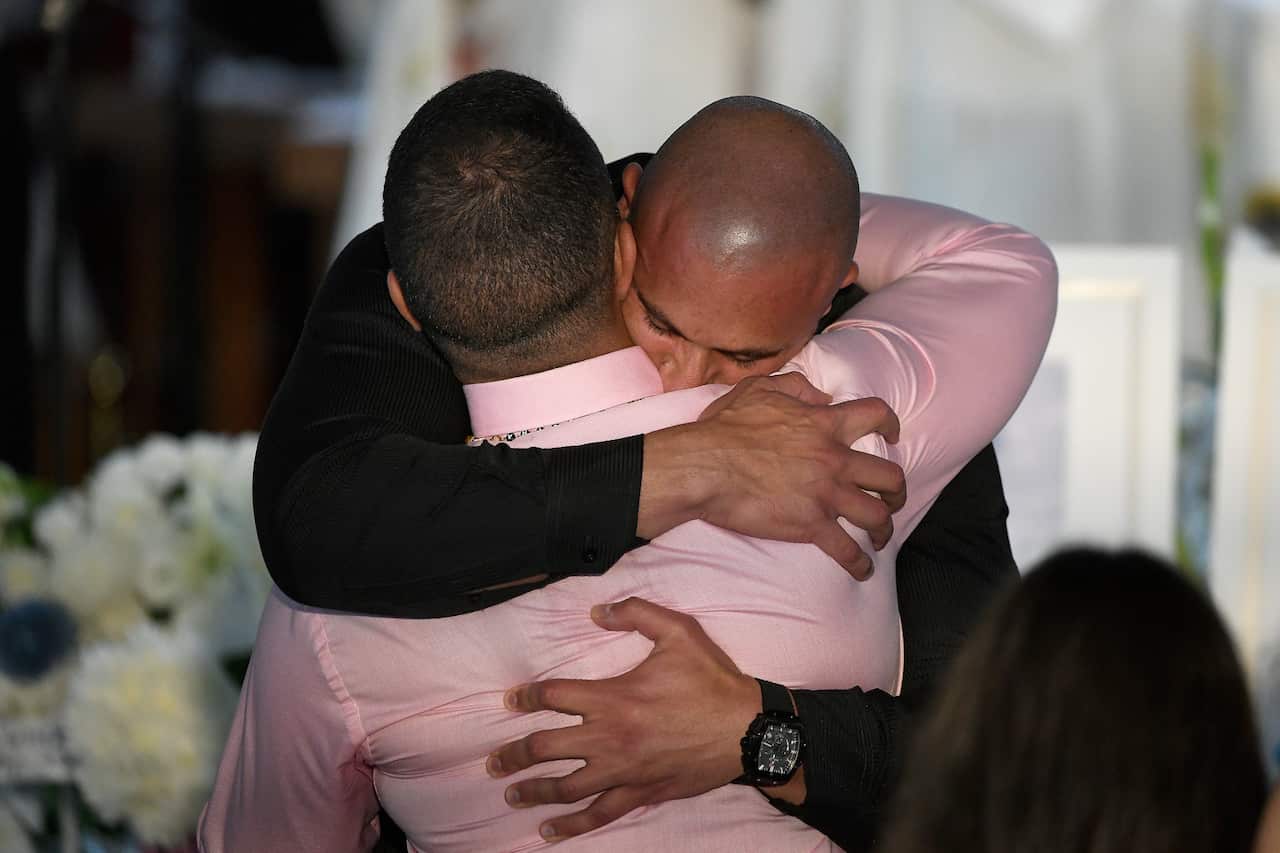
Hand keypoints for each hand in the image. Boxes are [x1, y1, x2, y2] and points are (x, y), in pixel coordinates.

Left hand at [487, 598, 759, 841]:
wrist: (748, 729)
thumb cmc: (712, 680)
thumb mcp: (679, 632)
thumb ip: (636, 614)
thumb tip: (597, 611)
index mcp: (613, 698)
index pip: (554, 696)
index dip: (526, 697)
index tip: (510, 701)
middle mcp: (609, 738)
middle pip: (546, 747)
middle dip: (513, 754)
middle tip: (492, 760)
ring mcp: (623, 771)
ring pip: (565, 786)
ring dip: (532, 790)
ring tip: (509, 793)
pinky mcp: (640, 793)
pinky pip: (598, 814)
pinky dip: (571, 826)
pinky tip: (549, 832)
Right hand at [639, 372, 905, 579]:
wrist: (705, 467)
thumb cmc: (725, 429)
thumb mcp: (760, 390)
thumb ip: (797, 388)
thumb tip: (822, 397)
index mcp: (825, 425)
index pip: (876, 416)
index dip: (891, 424)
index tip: (892, 435)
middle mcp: (834, 460)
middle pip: (890, 476)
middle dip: (896, 491)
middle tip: (891, 497)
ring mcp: (826, 495)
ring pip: (877, 515)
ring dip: (884, 528)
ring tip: (879, 536)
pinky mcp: (811, 525)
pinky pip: (846, 550)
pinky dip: (859, 564)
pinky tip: (862, 570)